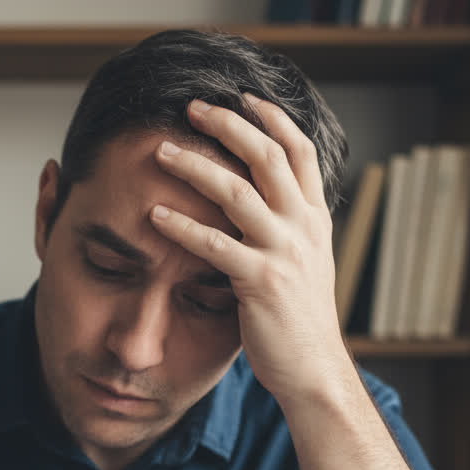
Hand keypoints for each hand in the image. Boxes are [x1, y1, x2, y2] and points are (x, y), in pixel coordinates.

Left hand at [150, 96, 348, 403]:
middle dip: (229, 124)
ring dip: (196, 166)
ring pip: (238, 191)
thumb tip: (262, 208)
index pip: (299, 151)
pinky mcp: (261, 282)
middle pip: (268, 156)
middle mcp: (304, 227)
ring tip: (163, 151)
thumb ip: (287, 233)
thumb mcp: (304, 266)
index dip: (272, 119)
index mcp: (315, 220)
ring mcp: (284, 252)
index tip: (242, 98)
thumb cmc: (299, 324)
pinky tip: (154, 216)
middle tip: (192, 108)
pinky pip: (215, 245)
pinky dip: (182, 226)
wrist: (314, 370)